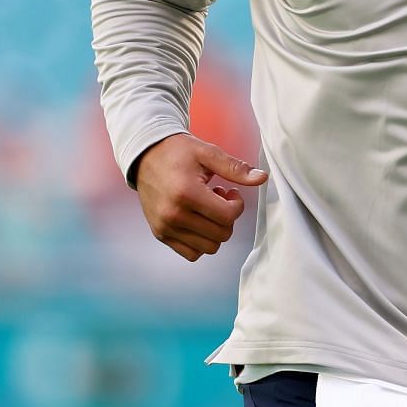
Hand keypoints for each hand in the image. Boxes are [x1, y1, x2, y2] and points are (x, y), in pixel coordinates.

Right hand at [131, 132, 266, 262]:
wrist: (145, 155)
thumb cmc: (178, 152)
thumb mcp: (208, 153)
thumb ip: (235, 168)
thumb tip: (262, 178)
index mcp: (186, 193)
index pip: (228, 217)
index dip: (237, 205)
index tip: (229, 191)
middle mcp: (173, 214)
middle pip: (221, 234)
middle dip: (228, 217)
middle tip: (218, 198)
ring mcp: (165, 227)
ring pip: (209, 247)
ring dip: (215, 230)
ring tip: (206, 209)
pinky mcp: (160, 234)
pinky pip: (191, 253)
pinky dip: (201, 241)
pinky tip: (198, 220)